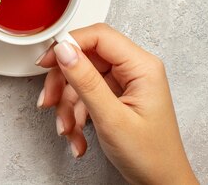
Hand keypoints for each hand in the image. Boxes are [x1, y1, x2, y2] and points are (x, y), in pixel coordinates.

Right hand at [36, 23, 196, 184]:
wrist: (161, 184)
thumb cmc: (150, 156)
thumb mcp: (112, 118)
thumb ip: (86, 81)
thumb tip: (64, 51)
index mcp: (141, 67)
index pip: (98, 36)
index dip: (68, 45)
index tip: (47, 61)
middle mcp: (133, 70)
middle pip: (84, 59)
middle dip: (62, 84)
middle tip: (49, 100)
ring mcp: (123, 83)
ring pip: (79, 79)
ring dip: (66, 106)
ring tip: (67, 129)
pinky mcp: (114, 96)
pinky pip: (84, 95)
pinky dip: (74, 115)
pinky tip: (77, 135)